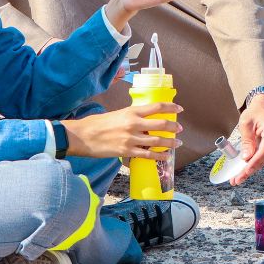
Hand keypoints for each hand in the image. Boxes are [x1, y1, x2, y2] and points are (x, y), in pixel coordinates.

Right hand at [62, 103, 182, 159]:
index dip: (171, 107)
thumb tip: (145, 121)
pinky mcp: (127, 151)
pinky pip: (148, 155)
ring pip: (158, 141)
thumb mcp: (118, 114)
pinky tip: (165, 157)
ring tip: (177, 144)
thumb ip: (132, 116)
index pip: (157, 107)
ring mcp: (131, 138)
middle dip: (174, 127)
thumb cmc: (99, 124)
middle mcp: (134, 123)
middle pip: (161, 124)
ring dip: (170, 143)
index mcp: (132, 111)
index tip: (179, 109)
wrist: (84, 135)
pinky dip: (159, 156)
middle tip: (180, 129)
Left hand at [232, 94, 263, 185]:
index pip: (263, 152)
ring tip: (236, 179)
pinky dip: (251, 164)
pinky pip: (260, 158)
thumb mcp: (246, 123)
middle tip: (236, 180)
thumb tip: (246, 157)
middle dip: (248, 171)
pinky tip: (242, 171)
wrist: (263, 107)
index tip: (244, 171)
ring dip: (249, 170)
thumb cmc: (255, 112)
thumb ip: (247, 140)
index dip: (253, 163)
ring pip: (261, 161)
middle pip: (262, 160)